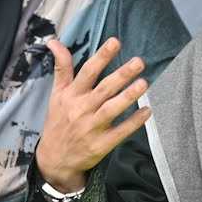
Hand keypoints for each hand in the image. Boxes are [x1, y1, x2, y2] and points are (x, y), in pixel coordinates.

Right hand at [36, 37, 150, 192]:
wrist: (53, 160)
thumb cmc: (58, 122)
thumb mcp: (56, 94)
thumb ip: (61, 68)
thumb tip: (54, 41)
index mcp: (71, 95)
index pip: (87, 72)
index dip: (101, 56)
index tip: (115, 41)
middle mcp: (81, 109)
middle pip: (103, 89)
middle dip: (121, 75)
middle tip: (139, 61)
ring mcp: (91, 128)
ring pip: (111, 109)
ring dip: (128, 96)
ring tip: (144, 83)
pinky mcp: (100, 145)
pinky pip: (120, 132)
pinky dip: (133, 123)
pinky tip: (147, 112)